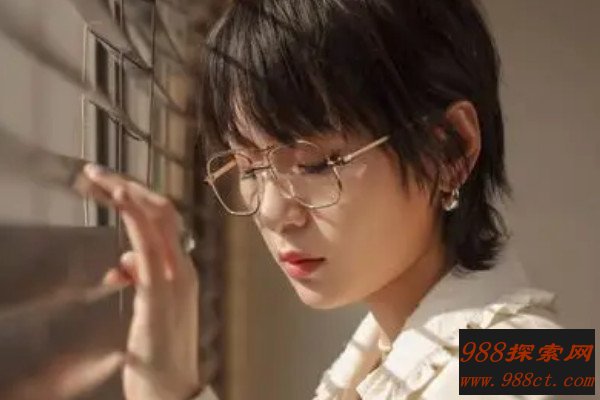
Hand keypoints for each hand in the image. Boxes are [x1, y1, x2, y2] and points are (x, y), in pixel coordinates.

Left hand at [85, 164, 201, 399]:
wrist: (173, 389)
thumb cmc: (161, 352)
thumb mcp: (152, 307)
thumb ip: (143, 278)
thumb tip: (126, 259)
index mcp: (182, 270)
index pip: (164, 221)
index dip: (137, 196)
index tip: (109, 182)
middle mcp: (182, 267)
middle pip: (162, 212)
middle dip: (129, 186)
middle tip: (96, 172)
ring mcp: (174, 277)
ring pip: (158, 220)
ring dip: (127, 193)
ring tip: (98, 180)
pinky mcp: (159, 292)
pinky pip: (149, 245)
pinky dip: (134, 216)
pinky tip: (118, 199)